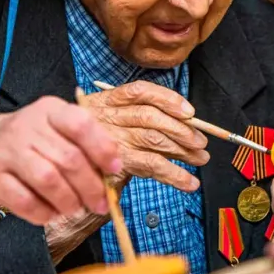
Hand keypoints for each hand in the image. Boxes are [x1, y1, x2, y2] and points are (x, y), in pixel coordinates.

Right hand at [0, 96, 121, 225]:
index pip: (80, 124)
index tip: (115, 168)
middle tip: (99, 202)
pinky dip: (44, 213)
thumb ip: (81, 144)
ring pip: (48, 180)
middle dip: (90, 186)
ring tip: (74, 208)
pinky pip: (25, 201)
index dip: (102, 148)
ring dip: (69, 200)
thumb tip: (111, 171)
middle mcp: (27, 127)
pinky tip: (51, 213)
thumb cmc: (28, 140)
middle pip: (68, 158)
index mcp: (49, 110)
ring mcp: (6, 152)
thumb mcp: (54, 128)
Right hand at [84, 80, 209, 191]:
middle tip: (202, 141)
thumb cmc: (97, 144)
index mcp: (107, 100)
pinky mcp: (116, 164)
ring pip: (154, 140)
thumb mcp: (111, 121)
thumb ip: (141, 119)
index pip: (140, 92)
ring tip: (201, 158)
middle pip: (151, 117)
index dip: (168, 99)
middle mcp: (107, 117)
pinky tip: (189, 182)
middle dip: (182, 129)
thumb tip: (185, 124)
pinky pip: (151, 166)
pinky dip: (175, 175)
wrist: (71, 173)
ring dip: (183, 151)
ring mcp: (111, 141)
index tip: (189, 112)